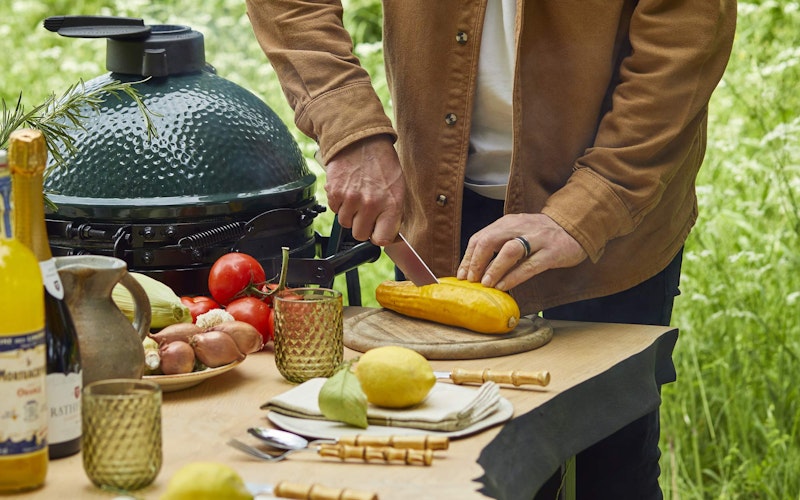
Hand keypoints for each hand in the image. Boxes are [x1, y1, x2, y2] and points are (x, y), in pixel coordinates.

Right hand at [323, 135, 404, 245]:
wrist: (361, 139)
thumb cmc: (382, 161)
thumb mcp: (398, 186)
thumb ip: (394, 212)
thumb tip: (390, 233)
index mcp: (392, 204)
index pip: (382, 239)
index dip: (378, 236)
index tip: (378, 231)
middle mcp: (371, 204)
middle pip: (360, 234)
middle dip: (362, 225)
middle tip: (366, 211)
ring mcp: (351, 199)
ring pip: (345, 223)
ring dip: (350, 214)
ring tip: (357, 197)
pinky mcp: (335, 192)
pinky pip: (334, 210)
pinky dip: (339, 204)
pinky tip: (347, 190)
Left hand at [456, 213, 587, 290]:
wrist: (575, 227)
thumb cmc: (541, 235)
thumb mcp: (518, 232)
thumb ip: (499, 243)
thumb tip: (475, 267)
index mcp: (508, 222)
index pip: (480, 237)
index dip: (468, 257)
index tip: (461, 275)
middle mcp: (520, 227)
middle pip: (490, 240)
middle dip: (476, 262)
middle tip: (470, 280)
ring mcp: (537, 239)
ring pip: (509, 251)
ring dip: (493, 269)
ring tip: (485, 284)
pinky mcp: (551, 252)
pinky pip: (529, 266)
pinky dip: (513, 277)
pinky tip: (503, 286)